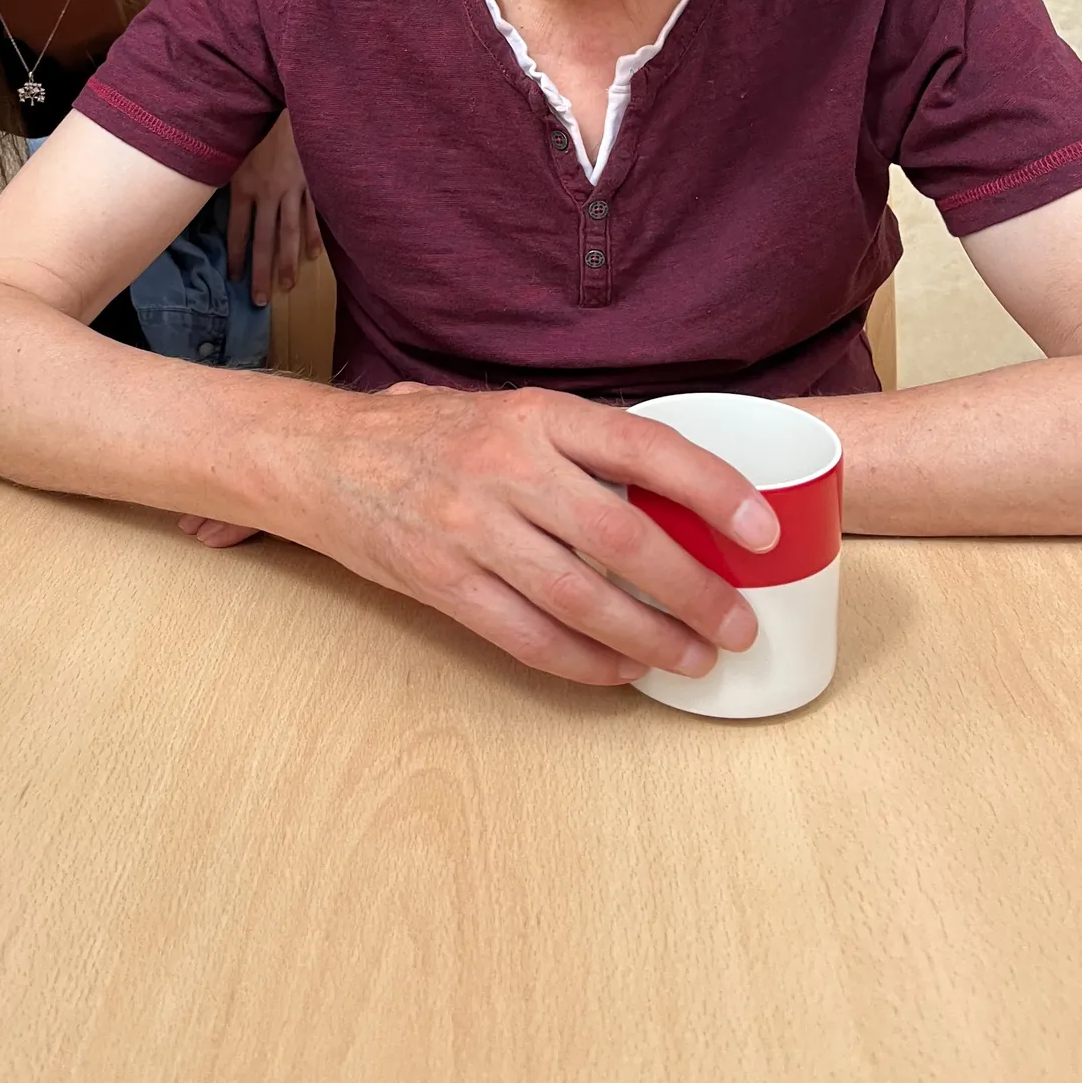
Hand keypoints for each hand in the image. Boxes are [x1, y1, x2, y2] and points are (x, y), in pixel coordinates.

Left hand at [226, 111, 321, 306]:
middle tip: (261, 301)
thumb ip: (227, 175)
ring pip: (289, 233)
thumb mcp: (233, 149)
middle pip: (264, 240)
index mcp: (245, 186)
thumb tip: (210, 196)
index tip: (234, 279)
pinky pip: (313, 214)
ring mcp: (293, 190)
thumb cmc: (256, 125)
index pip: (237, 231)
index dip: (235, 257)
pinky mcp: (313, 183)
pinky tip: (313, 256)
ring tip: (287, 286)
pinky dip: (314, 236)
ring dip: (288, 262)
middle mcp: (268, 193)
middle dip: (261, 272)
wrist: (290, 105)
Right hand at [271, 384, 779, 686]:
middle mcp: (506, 466)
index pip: (644, 447)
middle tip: (737, 623)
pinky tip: (620, 671)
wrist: (320, 457)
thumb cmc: (426, 434)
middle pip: (622, 536)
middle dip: (693, 588)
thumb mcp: (506, 411)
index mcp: (534, 414)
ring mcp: (470, 528)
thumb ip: (576, 444)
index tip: (762, 529)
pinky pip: (527, 636)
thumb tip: (673, 487)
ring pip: (581, 597)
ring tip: (693, 659)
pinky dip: (583, 662)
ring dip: (649, 637)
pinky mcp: (441, 582)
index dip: (712, 489)